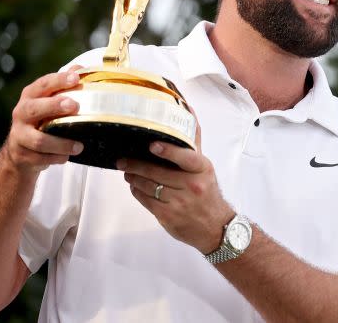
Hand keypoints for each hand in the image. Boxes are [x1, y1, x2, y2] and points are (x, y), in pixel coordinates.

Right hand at [2, 65, 84, 173]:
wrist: (20, 153)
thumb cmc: (42, 121)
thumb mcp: (49, 101)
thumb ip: (63, 86)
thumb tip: (81, 68)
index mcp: (30, 96)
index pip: (42, 84)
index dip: (58, 80)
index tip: (76, 78)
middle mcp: (21, 113)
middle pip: (34, 108)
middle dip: (54, 106)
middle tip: (74, 106)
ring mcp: (19, 135)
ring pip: (39, 140)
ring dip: (61, 143)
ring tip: (79, 146)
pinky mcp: (22, 155)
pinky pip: (41, 158)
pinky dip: (56, 158)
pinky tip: (67, 156)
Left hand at [117, 113, 232, 253]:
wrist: (214, 226)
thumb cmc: (207, 191)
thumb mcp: (204, 167)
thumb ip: (193, 142)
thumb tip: (189, 112)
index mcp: (202, 169)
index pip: (185, 157)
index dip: (168, 151)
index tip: (152, 145)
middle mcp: (192, 186)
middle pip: (158, 172)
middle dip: (136, 165)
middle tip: (122, 160)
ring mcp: (180, 202)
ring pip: (148, 186)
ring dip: (133, 177)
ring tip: (127, 171)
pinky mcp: (168, 216)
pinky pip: (146, 200)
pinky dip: (137, 191)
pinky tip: (134, 185)